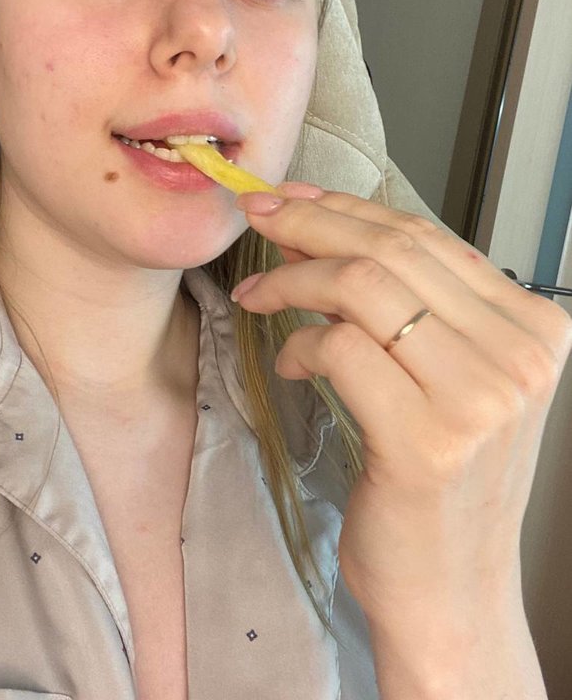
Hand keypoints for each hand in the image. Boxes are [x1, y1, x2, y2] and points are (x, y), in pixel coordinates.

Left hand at [231, 183, 571, 656]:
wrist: (451, 590)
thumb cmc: (441, 484)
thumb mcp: (448, 379)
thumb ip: (410, 305)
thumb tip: (323, 229)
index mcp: (532, 329)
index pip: (427, 238)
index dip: (347, 208)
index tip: (293, 198)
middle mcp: (517, 356)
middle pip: (393, 250)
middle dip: (310, 223)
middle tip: (258, 218)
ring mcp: (479, 399)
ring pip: (364, 286)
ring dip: (292, 279)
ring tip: (255, 293)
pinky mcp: (426, 441)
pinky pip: (342, 348)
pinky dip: (301, 343)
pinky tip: (290, 362)